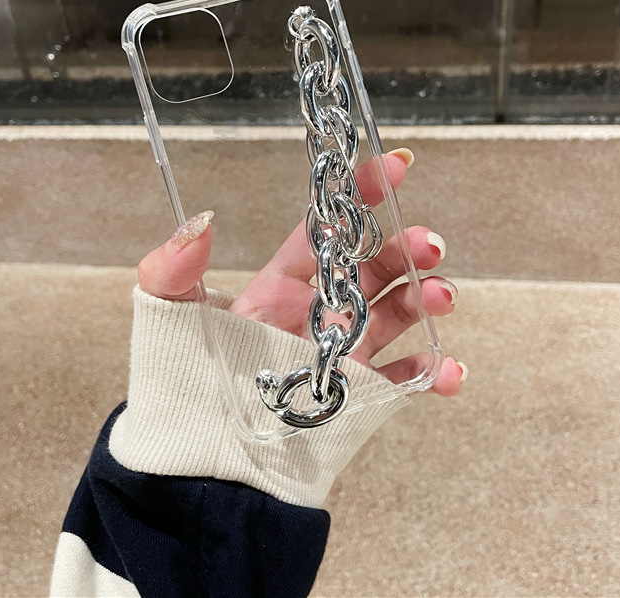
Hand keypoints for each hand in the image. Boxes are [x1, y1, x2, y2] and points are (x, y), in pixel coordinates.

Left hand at [137, 149, 464, 396]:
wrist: (203, 454)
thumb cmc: (185, 377)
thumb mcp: (170, 313)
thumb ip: (174, 266)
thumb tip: (200, 220)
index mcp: (281, 284)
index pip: (326, 229)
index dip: (359, 196)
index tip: (394, 166)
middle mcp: (320, 311)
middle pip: (372, 267)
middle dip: (404, 248)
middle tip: (428, 243)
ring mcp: (343, 350)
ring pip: (396, 314)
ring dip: (425, 299)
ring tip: (441, 294)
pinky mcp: (358, 393)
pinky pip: (403, 379)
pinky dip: (432, 372)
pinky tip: (449, 369)